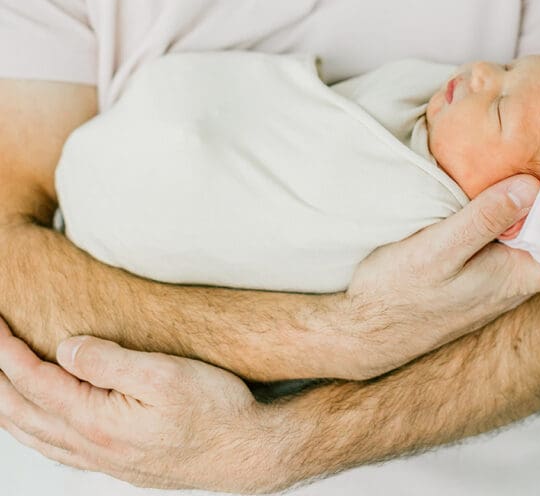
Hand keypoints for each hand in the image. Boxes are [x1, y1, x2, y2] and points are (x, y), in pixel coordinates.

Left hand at [0, 318, 279, 492]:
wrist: (248, 452)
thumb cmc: (215, 410)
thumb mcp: (164, 374)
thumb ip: (109, 360)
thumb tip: (65, 347)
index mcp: (97, 422)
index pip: (34, 382)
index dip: (7, 352)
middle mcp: (91, 446)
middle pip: (22, 413)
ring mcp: (101, 459)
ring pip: (33, 434)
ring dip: (7, 404)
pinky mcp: (114, 461)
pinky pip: (52, 446)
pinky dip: (29, 428)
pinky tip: (33, 419)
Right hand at [343, 174, 539, 379]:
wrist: (366, 332)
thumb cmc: (400, 294)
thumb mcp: (438, 249)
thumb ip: (483, 218)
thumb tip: (534, 187)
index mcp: (517, 277)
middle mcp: (514, 282)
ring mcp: (494, 282)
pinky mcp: (474, 277)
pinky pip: (520, 248)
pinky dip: (535, 223)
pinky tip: (520, 201)